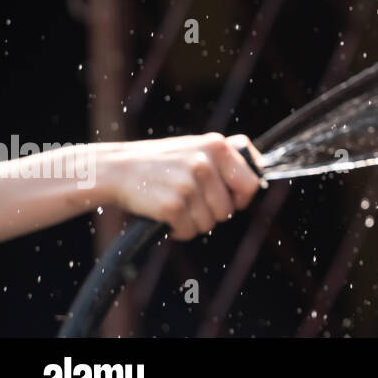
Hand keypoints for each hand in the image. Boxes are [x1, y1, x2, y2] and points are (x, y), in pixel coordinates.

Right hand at [105, 134, 264, 240]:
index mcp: (217, 146)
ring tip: (177, 206)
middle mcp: (205, 163)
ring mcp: (189, 185)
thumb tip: (260, 171)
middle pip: (230, 209)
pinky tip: (166, 216)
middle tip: (193, 203)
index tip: (232, 200)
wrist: (117, 169)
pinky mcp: (173, 205)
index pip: (251, 182)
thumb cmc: (160, 162)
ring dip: (195, 222)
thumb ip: (224, 156)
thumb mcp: (196, 147)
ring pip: (210, 223)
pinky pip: (189, 231)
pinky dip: (179, 230)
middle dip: (214, 213)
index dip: (243, 197)